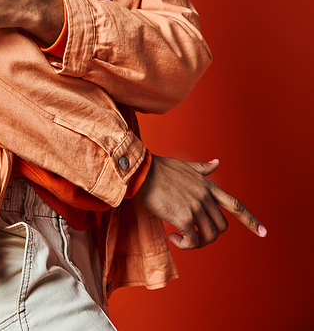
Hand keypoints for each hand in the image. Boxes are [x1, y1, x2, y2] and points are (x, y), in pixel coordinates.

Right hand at [136, 155, 266, 248]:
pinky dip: (185, 245)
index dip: (251, 220)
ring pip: (209, 236)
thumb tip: (217, 162)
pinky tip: (174, 238)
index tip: (264, 232)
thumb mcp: (185, 166)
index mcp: (208, 186)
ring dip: (197, 242)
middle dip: (211, 235)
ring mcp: (196, 208)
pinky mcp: (183, 218)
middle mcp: (206, 197)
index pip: (236, 205)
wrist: (143, 172)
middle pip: (222, 226)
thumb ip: (202, 168)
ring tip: (182, 238)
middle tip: (193, 235)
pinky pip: (192, 241)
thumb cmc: (160, 168)